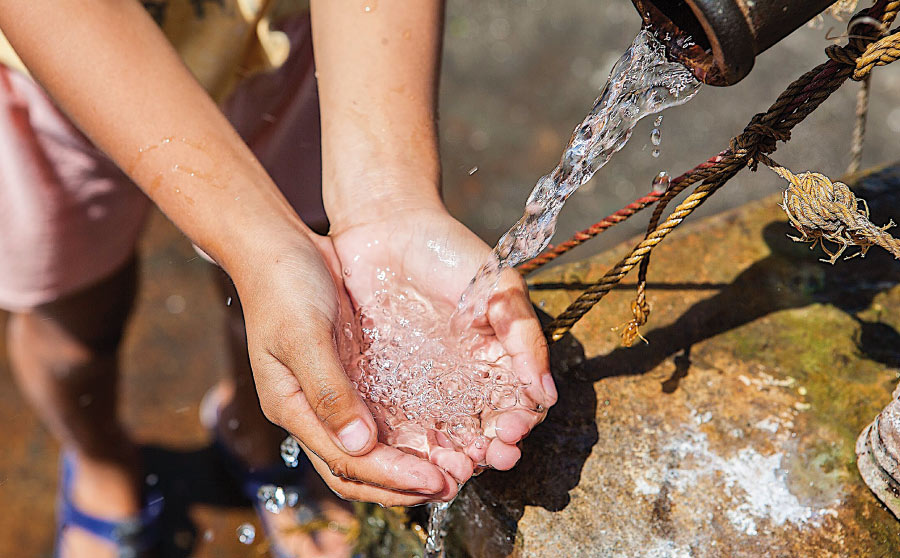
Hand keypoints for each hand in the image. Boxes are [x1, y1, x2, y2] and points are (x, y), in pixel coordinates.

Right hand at [232, 230, 457, 505]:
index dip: (391, 477)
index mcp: (292, 408)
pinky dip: (409, 432)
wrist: (278, 246)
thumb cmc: (283, 286)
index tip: (433, 481)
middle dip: (404, 484)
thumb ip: (329, 391)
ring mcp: (334, 395)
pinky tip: (441, 433)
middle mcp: (314, 410)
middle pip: (359, 469)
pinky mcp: (353, 375)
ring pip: (373, 449)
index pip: (346, 462)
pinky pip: (383, 416)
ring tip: (454, 468)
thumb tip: (360, 445)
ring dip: (410, 464)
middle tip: (454, 484)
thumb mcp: (303, 336)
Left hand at [330, 204, 557, 485]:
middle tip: (487, 458)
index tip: (514, 430)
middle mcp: (462, 381)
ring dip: (452, 458)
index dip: (519, 425)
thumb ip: (524, 337)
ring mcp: (424, 386)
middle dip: (489, 452)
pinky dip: (411, 446)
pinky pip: (400, 425)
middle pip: (482, 432)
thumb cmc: (449, 252)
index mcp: (496, 360)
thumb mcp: (498, 287)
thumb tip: (546, 394)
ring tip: (454, 467)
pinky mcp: (385, 386)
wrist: (386, 228)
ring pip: (443, 436)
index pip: (516, 407)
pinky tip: (416, 454)